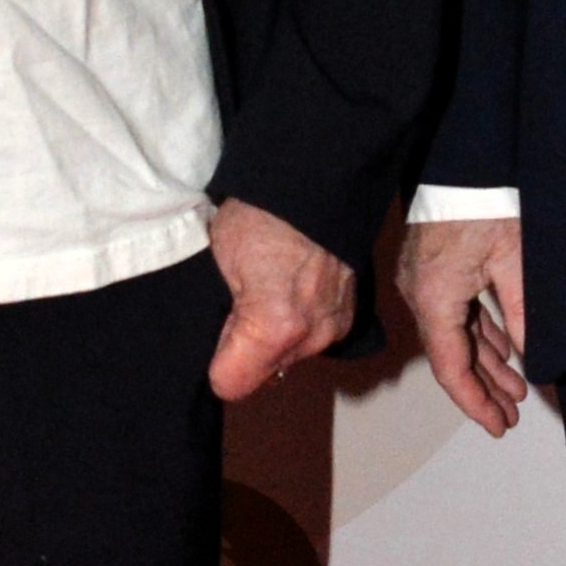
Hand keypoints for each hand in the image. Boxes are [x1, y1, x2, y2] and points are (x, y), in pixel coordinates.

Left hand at [205, 197, 354, 401]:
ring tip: (266, 290)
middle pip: (263, 373)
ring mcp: (334, 327)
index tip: (216, 338)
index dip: (216, 363)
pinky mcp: (348, 315)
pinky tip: (291, 288)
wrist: (315, 181)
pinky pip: (311, 337)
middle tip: (238, 303)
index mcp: (274, 328)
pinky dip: (298, 322)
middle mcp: (311, 337)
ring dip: (274, 336)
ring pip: (287, 355)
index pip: (230, 384)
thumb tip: (220, 345)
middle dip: (246, 349)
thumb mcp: (219, 264)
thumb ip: (222, 320)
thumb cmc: (261, 215)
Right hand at [398, 216, 526, 436]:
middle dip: (484, 389)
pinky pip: (455, 314)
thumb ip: (523, 314)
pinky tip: (502, 351)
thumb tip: (534, 357)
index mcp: (435, 295)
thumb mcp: (514, 259)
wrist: (461, 157)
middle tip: (510, 416)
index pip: (451, 366)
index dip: (475, 401)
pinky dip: (478, 335)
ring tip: (514, 389)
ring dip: (485, 363)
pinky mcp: (432, 269)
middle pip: (451, 356)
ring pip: (455, 336)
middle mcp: (421, 293)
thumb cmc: (483, 199)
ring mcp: (423, 281)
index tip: (497, 424)